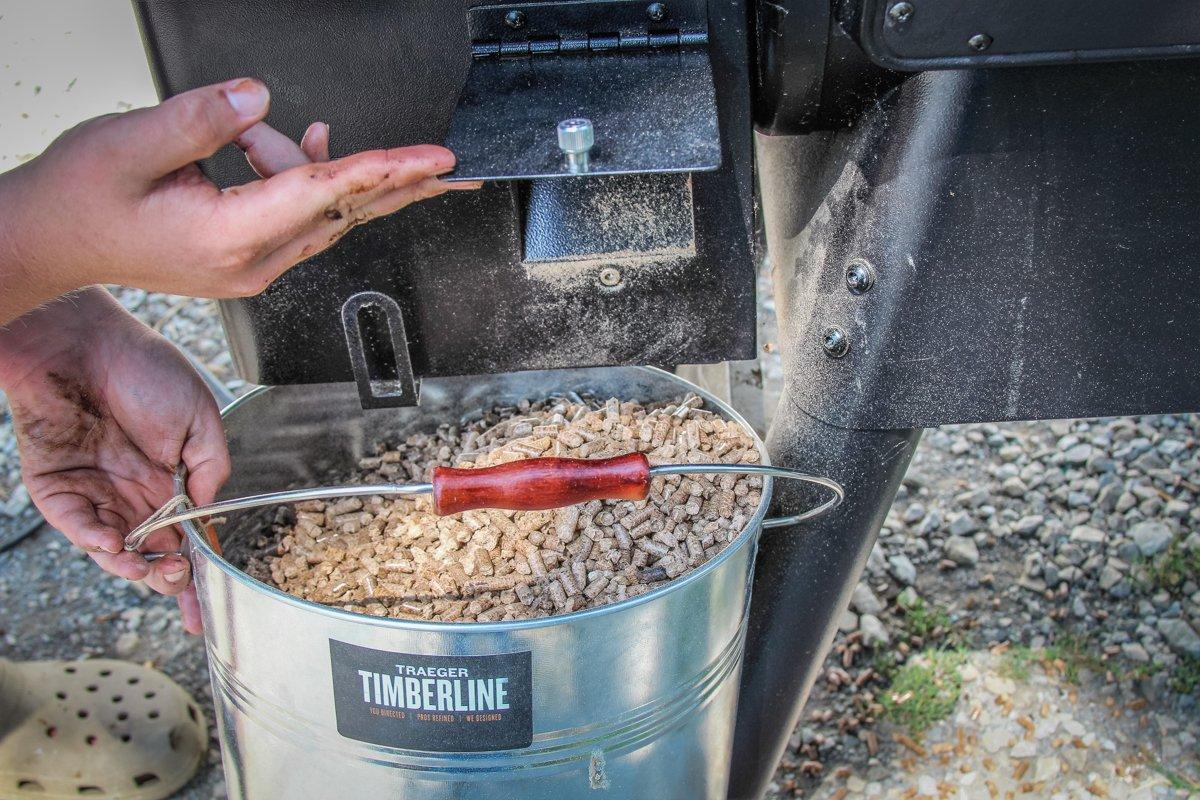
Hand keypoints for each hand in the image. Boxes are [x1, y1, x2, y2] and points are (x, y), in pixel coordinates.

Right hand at [0, 78, 477, 323]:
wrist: (49, 242)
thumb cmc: (80, 200)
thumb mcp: (130, 142)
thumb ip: (203, 117)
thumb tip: (261, 100)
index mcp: (228, 237)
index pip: (324, 192)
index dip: (384, 168)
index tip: (434, 159)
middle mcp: (251, 260)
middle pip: (347, 209)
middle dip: (400, 180)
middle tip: (454, 167)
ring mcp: (252, 264)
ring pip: (323, 209)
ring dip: (318, 164)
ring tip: (244, 139)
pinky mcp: (248, 256)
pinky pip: (302, 214)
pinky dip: (308, 177)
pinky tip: (299, 145)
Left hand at [0, 288, 229, 633]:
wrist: (82, 340)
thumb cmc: (144, 366)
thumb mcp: (200, 416)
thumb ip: (211, 466)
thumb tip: (206, 510)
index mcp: (171, 478)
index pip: (187, 537)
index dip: (198, 573)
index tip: (206, 607)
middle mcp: (132, 490)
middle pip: (150, 553)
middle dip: (166, 576)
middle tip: (178, 579)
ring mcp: (93, 490)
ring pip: (111, 548)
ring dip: (129, 566)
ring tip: (146, 569)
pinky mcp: (55, 485)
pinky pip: (74, 524)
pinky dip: (92, 540)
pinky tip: (110, 542)